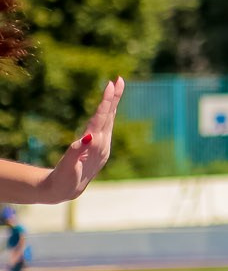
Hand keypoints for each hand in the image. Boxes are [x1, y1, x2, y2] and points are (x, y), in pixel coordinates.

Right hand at [40, 78, 123, 202]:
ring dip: (112, 103)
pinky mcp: (99, 147)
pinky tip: (109, 107)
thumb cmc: (65, 178)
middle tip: (119, 79)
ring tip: (116, 87)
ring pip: (109, 119)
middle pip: (109, 116)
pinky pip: (105, 125)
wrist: (67, 190)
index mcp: (95, 145)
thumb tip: (86, 138)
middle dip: (114, 97)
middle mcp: (102, 143)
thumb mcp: (69, 166)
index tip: (110, 85)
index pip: (101, 118)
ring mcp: (102, 145)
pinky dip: (107, 113)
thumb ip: (77, 152)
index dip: (106, 101)